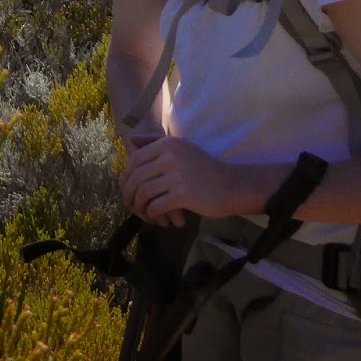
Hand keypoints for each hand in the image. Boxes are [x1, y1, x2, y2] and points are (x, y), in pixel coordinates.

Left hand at [121, 134, 253, 225]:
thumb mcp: (181, 149)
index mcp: (168, 144)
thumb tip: (131, 140)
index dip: (127, 177)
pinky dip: (153, 215)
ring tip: (145, 214)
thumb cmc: (205, 170)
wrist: (234, 186)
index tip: (128, 189)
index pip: (135, 159)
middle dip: (129, 194)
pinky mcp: (184, 194)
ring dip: (140, 207)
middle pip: (136, 177)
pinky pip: (156, 206)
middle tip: (132, 206)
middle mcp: (171, 155)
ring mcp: (178, 174)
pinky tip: (158, 220)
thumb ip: (155, 142)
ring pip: (143, 193)